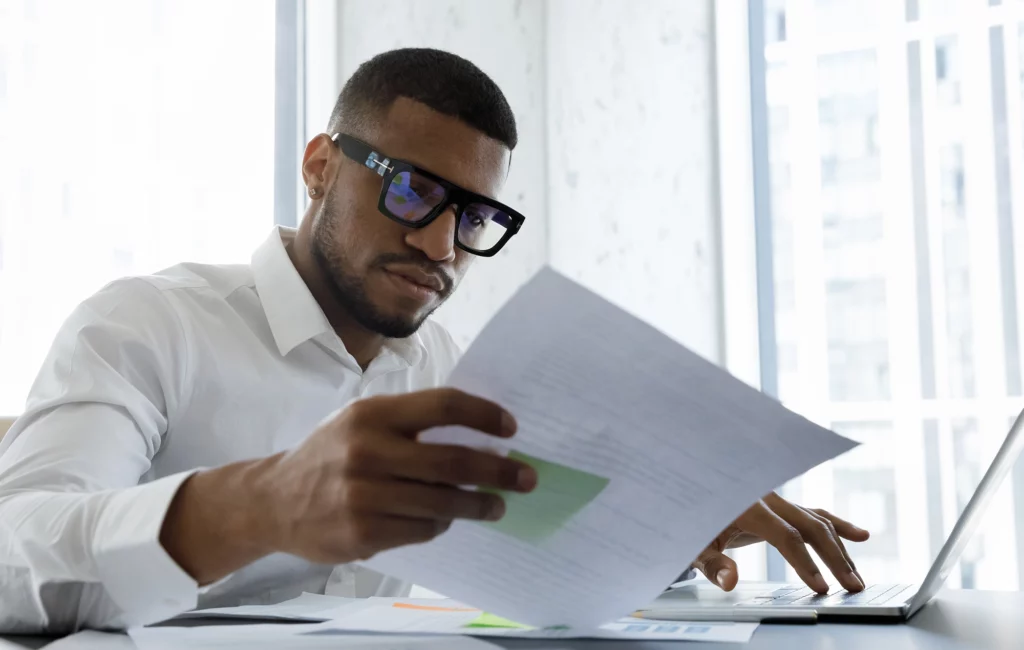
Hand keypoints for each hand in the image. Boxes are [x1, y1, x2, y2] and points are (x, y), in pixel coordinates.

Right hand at [260, 388, 537, 563]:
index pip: (443, 407)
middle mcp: (367, 452)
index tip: (510, 428)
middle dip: (499, 470)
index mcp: (372, 415)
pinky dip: (442, 525)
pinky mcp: (363, 533)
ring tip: (497, 505)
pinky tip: (447, 519)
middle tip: (526, 477)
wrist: (274, 501)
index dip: (483, 415)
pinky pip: (423, 530)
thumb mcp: (361, 422)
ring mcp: (363, 496)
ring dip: (479, 504)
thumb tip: (479, 435)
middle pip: (452, 460)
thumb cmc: (331, 455)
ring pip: (443, 502)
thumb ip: (411, 424)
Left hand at [692, 493, 869, 593]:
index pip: (785, 535)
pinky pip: (813, 513)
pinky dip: (837, 524)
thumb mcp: (694, 544)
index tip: (821, 587)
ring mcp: (776, 499)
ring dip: (840, 549)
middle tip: (853, 586)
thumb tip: (730, 582)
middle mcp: (767, 497)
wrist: (690, 491)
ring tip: (857, 578)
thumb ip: (712, 564)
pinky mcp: (781, 506)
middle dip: (835, 557)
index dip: (805, 562)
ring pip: (817, 520)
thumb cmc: (691, 520)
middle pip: (811, 525)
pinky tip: (861, 536)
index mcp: (747, 505)